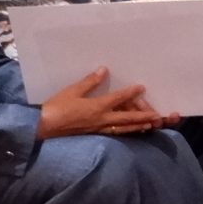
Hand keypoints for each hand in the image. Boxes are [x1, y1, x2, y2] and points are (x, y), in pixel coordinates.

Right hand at [36, 69, 177, 139]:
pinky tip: (133, 130)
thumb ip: (89, 82)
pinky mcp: (95, 134)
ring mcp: (99, 129)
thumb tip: (103, 70)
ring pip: (124, 128)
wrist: (42, 128)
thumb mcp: (71, 91)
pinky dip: (127, 131)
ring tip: (152, 124)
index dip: (131, 93)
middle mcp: (101, 120)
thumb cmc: (55, 108)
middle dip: (144, 116)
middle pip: (128, 118)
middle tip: (160, 115)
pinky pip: (115, 133)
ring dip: (139, 126)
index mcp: (96, 107)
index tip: (142, 87)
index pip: (118, 99)